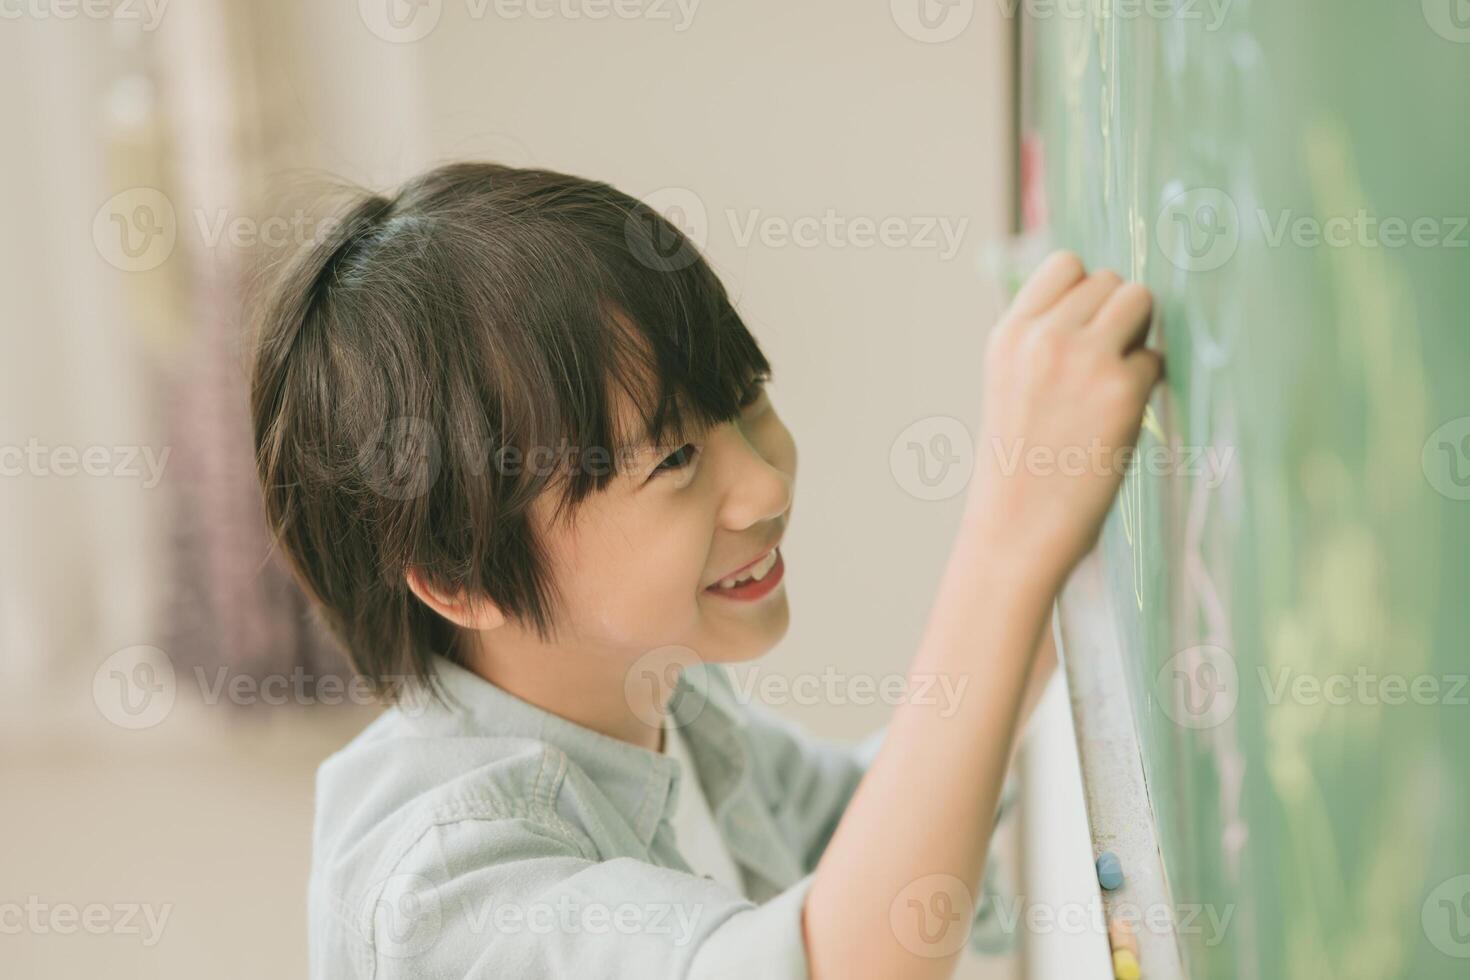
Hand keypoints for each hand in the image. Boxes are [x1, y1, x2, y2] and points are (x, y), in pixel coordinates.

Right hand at [962, 251, 1161, 587]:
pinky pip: (1156, 357)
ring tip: (1116, 381)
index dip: (1086, 292)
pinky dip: (1148, 382)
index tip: (1086, 329)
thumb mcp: (1009, 384)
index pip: (1065, 264)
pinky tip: (1120, 417)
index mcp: (1008, 334)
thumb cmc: (1018, 464)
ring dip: (1139, 334)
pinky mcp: (1122, 389)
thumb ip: (1042, 338)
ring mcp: (1083, 358)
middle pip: (1109, 280)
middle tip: (1104, 367)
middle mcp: (1043, 336)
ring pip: (1139, 300)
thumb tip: (1103, 296)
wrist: (1016, 529)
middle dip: (1116, 316)